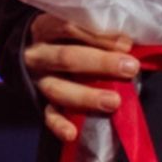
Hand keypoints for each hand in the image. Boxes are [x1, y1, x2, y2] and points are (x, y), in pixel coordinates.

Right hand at [22, 13, 137, 142]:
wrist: (30, 53)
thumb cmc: (62, 38)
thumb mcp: (74, 28)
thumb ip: (97, 34)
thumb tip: (132, 45)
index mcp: (45, 28)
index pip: (69, 28)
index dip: (99, 36)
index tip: (127, 44)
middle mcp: (38, 54)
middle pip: (67, 57)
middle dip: (100, 63)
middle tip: (129, 68)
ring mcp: (37, 80)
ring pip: (58, 89)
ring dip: (87, 96)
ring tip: (114, 101)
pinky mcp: (37, 102)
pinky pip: (47, 115)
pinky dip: (59, 125)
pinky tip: (72, 133)